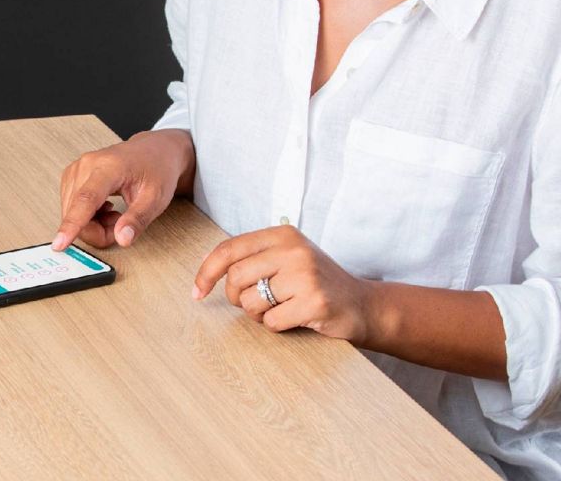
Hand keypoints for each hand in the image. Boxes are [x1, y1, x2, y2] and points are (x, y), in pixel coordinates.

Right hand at [52, 129, 193, 251]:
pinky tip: (104, 209)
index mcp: (109, 167)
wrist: (152, 151)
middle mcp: (87, 165)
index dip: (72, 224)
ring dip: (93, 224)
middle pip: (76, 212)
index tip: (60, 243)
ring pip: (71, 213)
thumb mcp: (156, 198)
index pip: (86, 199)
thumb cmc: (156, 170)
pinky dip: (87, 217)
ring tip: (116, 214)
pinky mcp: (72, 176)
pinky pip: (71, 207)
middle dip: (96, 231)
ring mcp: (76, 169)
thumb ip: (138, 219)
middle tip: (122, 226)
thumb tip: (122, 238)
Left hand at [193, 224, 379, 342]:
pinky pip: (271, 321)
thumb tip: (205, 269)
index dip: (206, 272)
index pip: (228, 249)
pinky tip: (297, 318)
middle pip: (235, 278)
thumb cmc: (314, 283)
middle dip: (237, 298)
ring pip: (251, 302)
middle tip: (255, 303)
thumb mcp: (285, 258)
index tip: (197, 292)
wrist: (363, 305)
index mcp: (282, 234)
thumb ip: (251, 258)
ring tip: (281, 308)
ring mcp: (306, 275)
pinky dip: (276, 326)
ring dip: (258, 314)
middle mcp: (294, 249)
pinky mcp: (315, 302)